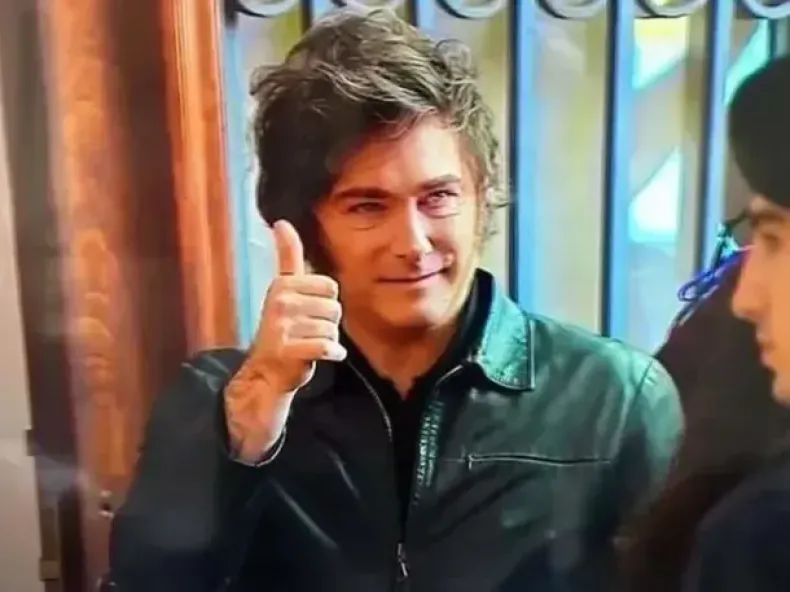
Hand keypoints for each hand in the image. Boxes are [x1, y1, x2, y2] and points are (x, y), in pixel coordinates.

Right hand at [246, 219, 346, 393]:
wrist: (266, 373)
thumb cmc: (282, 331)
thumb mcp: (284, 290)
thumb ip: (287, 257)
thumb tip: (281, 222)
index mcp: (282, 285)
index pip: (329, 286)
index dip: (326, 302)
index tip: (307, 311)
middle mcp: (280, 301)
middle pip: (334, 307)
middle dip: (328, 323)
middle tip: (308, 332)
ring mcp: (282, 325)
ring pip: (332, 328)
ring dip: (328, 340)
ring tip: (309, 344)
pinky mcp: (288, 349)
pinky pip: (328, 346)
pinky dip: (332, 353)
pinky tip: (323, 356)